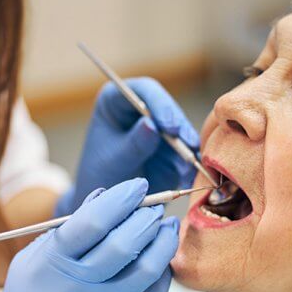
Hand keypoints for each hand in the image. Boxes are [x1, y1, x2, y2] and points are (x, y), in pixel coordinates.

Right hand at [0, 178, 178, 291]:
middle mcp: (78, 286)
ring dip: (162, 243)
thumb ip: (71, 226)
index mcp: (54, 260)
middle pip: (123, 245)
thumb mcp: (38, 254)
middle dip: (146, 218)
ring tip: (166, 227)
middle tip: (156, 206)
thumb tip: (105, 194)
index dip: (121, 199)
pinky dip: (162, 273)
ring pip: (146, 271)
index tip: (139, 186)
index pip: (93, 222)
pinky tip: (161, 258)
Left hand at [56, 77, 198, 215]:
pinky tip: (189, 176)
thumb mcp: (114, 160)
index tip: (170, 126)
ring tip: (187, 167)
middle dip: (180, 128)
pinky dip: (191, 164)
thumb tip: (152, 124)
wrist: (108, 199)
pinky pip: (188, 152)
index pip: (143, 91)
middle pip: (168, 110)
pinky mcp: (173, 148)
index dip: (160, 105)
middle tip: (189, 144)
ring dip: (188, 149)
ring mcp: (159, 128)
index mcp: (117, 101)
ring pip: (182, 132)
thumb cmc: (101, 174)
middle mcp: (141, 109)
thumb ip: (133, 143)